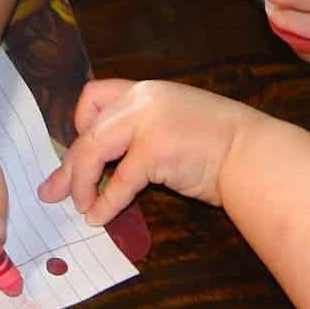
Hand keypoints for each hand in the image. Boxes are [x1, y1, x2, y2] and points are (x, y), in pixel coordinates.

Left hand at [38, 78, 259, 224]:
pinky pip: (118, 182)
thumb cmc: (222, 147)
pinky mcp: (154, 150)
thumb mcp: (177, 124)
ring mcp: (148, 122)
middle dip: (69, 165)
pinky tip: (99, 218)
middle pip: (87, 129)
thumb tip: (106, 166)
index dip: (80, 123)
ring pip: (93, 150)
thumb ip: (143, 133)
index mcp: (148, 90)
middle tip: (53, 191)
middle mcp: (144, 99)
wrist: (256, 156)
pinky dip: (105, 204)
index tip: (78, 148)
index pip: (95, 95)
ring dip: (81, 183)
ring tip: (80, 206)